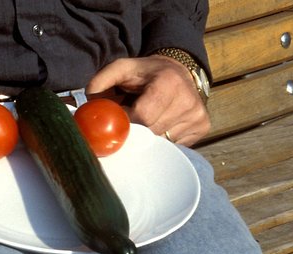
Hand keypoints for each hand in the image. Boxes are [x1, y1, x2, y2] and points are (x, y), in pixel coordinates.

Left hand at [86, 55, 209, 145]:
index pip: (142, 117)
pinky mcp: (203, 128)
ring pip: (163, 143)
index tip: (116, 125)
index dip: (126, 124)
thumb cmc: (147, 73)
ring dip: (149, 139)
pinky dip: (163, 141)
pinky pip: (175, 145)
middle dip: (135, 133)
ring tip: (146, 123)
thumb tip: (89, 103)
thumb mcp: (123, 68)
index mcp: (168, 83)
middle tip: (127, 127)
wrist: (181, 70)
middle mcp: (187, 101)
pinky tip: (160, 126)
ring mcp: (197, 116)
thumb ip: (102, 80)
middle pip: (152, 133)